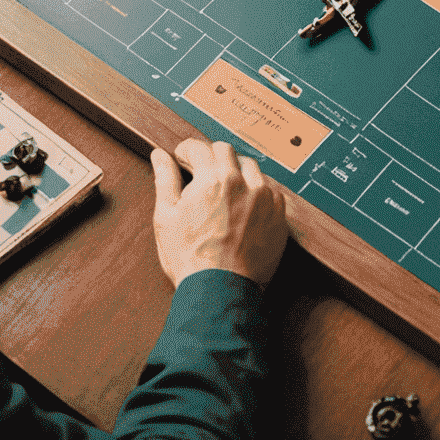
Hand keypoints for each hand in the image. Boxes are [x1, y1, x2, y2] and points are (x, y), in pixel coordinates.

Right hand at [151, 139, 288, 288]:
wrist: (220, 291)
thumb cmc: (190, 258)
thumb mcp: (166, 218)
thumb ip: (165, 180)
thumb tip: (160, 156)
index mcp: (212, 179)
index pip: (200, 147)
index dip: (187, 151)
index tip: (184, 158)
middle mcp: (242, 181)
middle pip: (226, 151)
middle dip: (211, 157)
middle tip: (201, 173)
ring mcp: (264, 196)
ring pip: (250, 167)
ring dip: (235, 171)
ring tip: (222, 191)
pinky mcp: (279, 212)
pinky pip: (269, 189)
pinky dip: (255, 191)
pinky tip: (243, 206)